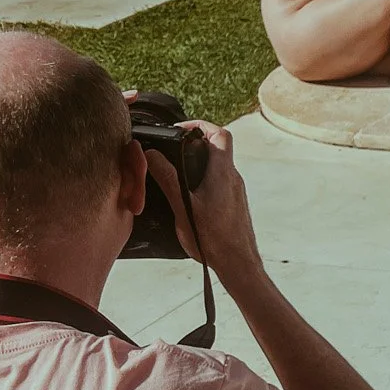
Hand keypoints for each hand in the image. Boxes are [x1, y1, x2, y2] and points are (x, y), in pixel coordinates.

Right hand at [143, 121, 263, 284]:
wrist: (238, 264)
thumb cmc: (214, 239)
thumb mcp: (183, 207)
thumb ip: (167, 179)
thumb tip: (151, 155)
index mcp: (223, 174)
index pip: (220, 134)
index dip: (200, 125)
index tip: (179, 130)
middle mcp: (233, 179)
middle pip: (217, 148)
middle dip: (193, 144)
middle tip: (170, 150)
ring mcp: (236, 192)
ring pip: (217, 167)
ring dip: (197, 163)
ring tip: (173, 172)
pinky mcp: (234, 204)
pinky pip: (218, 183)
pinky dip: (202, 180)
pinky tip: (186, 195)